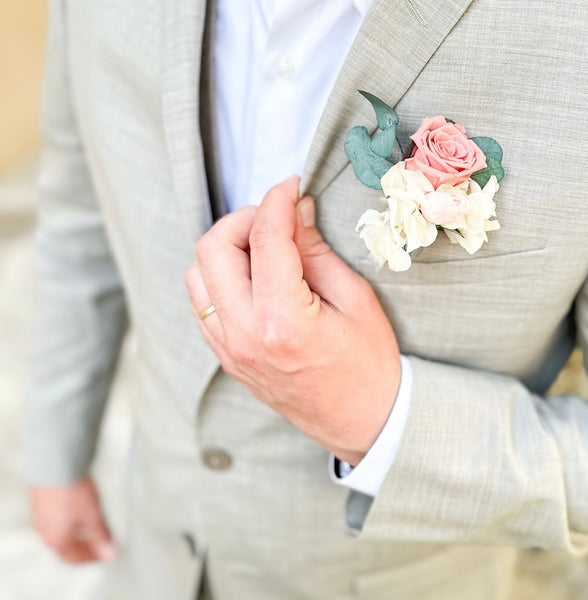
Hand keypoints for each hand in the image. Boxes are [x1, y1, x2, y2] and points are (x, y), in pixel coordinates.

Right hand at [29, 475, 116, 563]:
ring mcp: (41, 519)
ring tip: (91, 529)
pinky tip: (77, 515)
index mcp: (57, 540)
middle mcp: (46, 533)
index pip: (75, 558)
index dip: (91, 558)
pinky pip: (55, 523)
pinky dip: (69, 525)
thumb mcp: (92, 514)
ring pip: (60, 535)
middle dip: (84, 548)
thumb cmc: (70, 490)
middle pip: (66, 548)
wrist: (54, 468)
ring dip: (77, 536)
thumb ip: (101, 535)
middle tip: (99, 544)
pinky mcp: (41, 505)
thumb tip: (108, 552)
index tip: (104, 553)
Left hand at [185, 176, 400, 465]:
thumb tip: (296, 211)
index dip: (278, 201)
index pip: (266, 240)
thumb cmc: (370, 363)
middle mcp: (243, 335)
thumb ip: (317, 252)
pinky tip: (254, 275)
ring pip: (196, 274)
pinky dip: (220, 275)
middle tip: (276, 216)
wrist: (362, 422)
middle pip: (212, 249)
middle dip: (242, 218)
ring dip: (226, 248)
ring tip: (265, 246)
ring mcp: (229, 350)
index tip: (291, 186)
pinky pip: (202, 302)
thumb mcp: (355, 300)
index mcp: (282, 322)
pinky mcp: (226, 357)